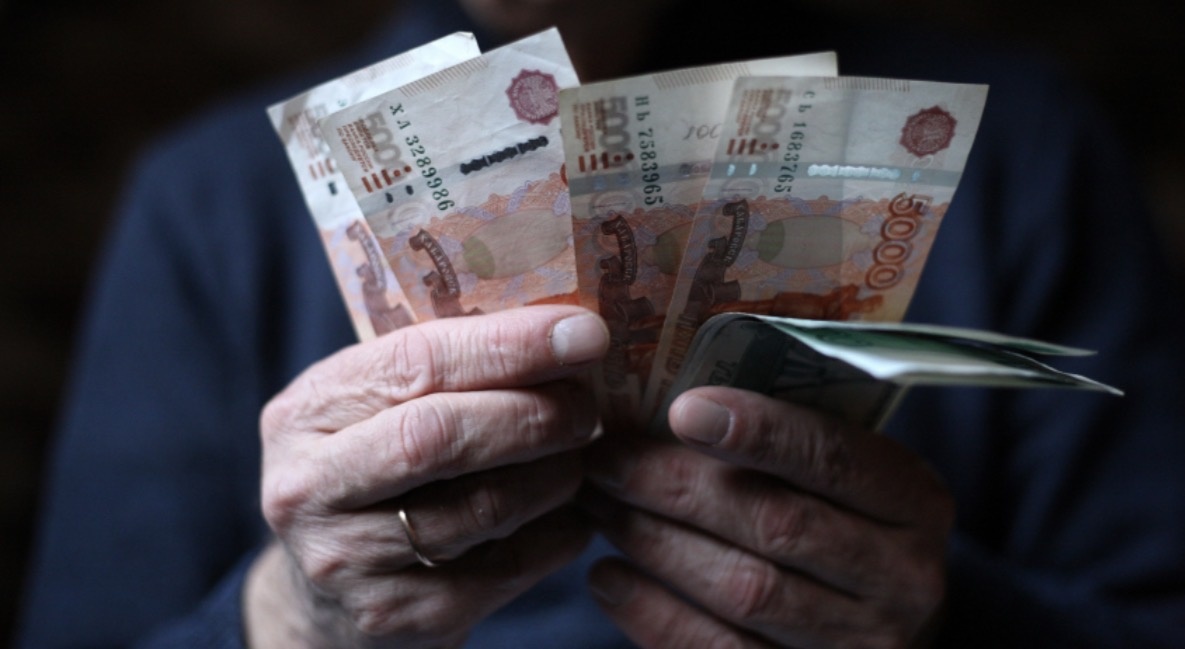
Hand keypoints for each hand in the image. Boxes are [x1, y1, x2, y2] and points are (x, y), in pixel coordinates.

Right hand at [245, 306, 608, 648]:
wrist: (324, 597)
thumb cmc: (371, 474)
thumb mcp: (374, 410)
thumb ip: (444, 370)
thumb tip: (566, 330)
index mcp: (306, 412)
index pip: (417, 362)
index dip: (510, 345)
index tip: (584, 333)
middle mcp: (310, 487)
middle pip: (443, 436)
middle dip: (534, 412)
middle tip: (587, 404)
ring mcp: (347, 560)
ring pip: (484, 506)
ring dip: (555, 475)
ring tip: (578, 455)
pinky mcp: (396, 614)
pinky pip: (506, 566)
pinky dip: (557, 533)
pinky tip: (569, 514)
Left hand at [583, 386, 953, 647]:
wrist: (879, 624)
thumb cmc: (840, 518)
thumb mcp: (844, 472)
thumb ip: (786, 437)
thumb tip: (670, 393)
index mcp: (912, 499)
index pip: (834, 457)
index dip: (760, 431)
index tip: (683, 409)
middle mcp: (901, 576)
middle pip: (778, 525)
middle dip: (678, 487)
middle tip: (605, 456)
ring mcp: (859, 641)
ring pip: (745, 590)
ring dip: (656, 543)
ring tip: (596, 506)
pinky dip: (654, 613)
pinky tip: (607, 576)